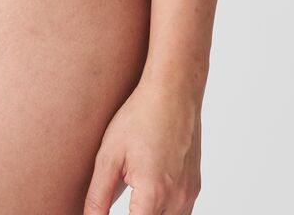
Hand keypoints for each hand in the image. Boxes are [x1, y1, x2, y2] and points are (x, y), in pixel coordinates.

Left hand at [83, 70, 202, 213]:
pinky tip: (148, 194)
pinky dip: (163, 211)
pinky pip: (180, 213)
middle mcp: (176, 200)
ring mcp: (189, 194)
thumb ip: (98, 196)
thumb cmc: (141, 116)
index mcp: (153, 194)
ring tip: (133, 198)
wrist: (173, 91)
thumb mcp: (109, 155)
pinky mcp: (195, 187)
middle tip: (123, 197)